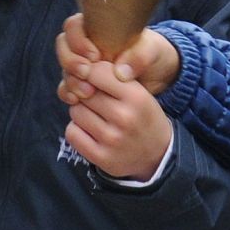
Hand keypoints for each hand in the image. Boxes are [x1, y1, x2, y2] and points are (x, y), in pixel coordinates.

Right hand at [56, 15, 179, 97]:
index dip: (78, 40)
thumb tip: (120, 73)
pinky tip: (77, 100)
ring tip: (88, 93)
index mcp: (97, 27)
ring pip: (64, 69)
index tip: (95, 55)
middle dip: (71, 62)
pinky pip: (67, 88)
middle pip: (63, 48)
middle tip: (86, 73)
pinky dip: (69, 94)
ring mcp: (82, 64)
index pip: (74, 26)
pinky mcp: (83, 83)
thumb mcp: (152, 50)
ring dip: (72, 81)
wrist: (157, 74)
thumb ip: (139, 56)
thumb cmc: (152, 53)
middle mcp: (85, 44)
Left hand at [62, 59, 174, 179]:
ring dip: (81, 112)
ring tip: (96, 117)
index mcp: (136, 97)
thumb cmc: (143, 117)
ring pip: (75, 112)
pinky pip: (72, 133)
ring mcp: (111, 139)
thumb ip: (112, 79)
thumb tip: (80, 71)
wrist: (158, 154)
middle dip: (85, 94)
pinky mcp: (100, 157)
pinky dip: (77, 130)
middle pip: (83, 92)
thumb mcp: (139, 92)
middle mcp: (124, 117)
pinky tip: (90, 132)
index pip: (97, 73)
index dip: (91, 73)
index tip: (94, 79)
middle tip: (97, 102)